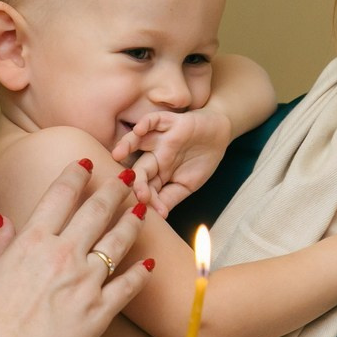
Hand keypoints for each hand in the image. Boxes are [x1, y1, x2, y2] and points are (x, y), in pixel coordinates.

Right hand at [0, 160, 152, 336]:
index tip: (86, 163)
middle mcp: (63, 254)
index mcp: (32, 241)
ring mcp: (85, 282)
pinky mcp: (99, 311)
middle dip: (115, 188)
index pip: (60, 196)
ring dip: (133, 222)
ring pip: (118, 242)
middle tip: (129, 175)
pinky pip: (127, 286)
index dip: (75, 175)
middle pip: (97, 211)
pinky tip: (150, 264)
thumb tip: (4, 219)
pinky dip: (141, 273)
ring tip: (144, 209)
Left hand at [111, 110, 233, 216]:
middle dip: (137, 180)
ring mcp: (160, 139)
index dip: (147, 199)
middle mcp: (154, 156)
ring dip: (127, 145)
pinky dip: (146, 123)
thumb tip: (159, 217)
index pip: (147, 188)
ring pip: (138, 140)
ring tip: (118, 154)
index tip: (149, 211)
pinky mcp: (169, 122)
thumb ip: (171, 198)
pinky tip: (139, 130)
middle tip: (138, 193)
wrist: (219, 134)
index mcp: (156, 174)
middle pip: (139, 168)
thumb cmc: (201, 160)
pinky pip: (154, 120)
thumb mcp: (188, 184)